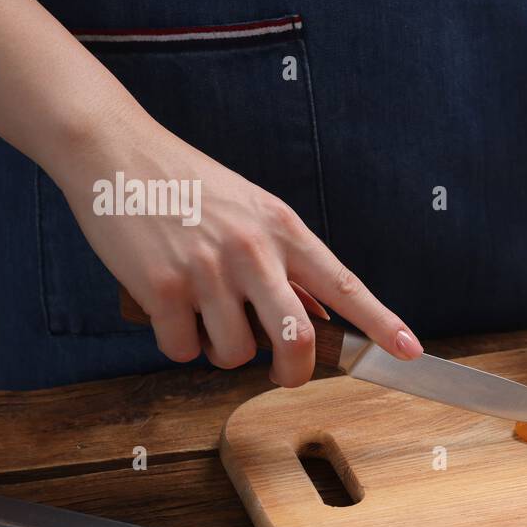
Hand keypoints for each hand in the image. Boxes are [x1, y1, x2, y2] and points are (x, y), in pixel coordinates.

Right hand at [57, 123, 421, 386]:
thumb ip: (287, 262)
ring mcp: (208, 270)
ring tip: (204, 315)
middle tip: (285, 374)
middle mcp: (253, 251)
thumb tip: (319, 314)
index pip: (345, 285)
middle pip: (297, 339)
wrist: (115, 152)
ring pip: (234, 353)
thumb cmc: (189, 186)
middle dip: (295, 372)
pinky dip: (178, 343)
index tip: (411, 351)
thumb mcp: (254, 211)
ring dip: (220, 351)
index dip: (382, 324)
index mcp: (284, 230)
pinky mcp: (163, 288)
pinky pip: (183, 349)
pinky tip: (168, 310)